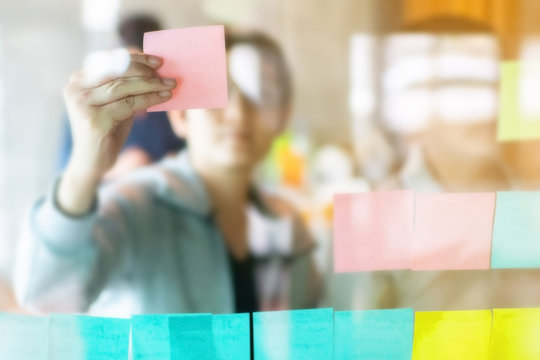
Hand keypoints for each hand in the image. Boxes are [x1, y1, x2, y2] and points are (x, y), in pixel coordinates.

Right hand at [64, 52, 176, 179]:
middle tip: (166, 73)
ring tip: (170, 85)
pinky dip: (149, 99)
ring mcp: (82, 104)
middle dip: (144, 71)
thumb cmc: (108, 129)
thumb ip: (127, 86)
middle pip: (116, 72)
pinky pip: (128, 104)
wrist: (93, 161)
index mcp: (79, 79)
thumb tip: (154, 70)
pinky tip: (164, 98)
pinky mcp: (94, 119)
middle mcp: (76, 89)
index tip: (157, 60)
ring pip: (122, 87)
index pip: (109, 61)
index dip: (135, 59)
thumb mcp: (116, 102)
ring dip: (150, 84)